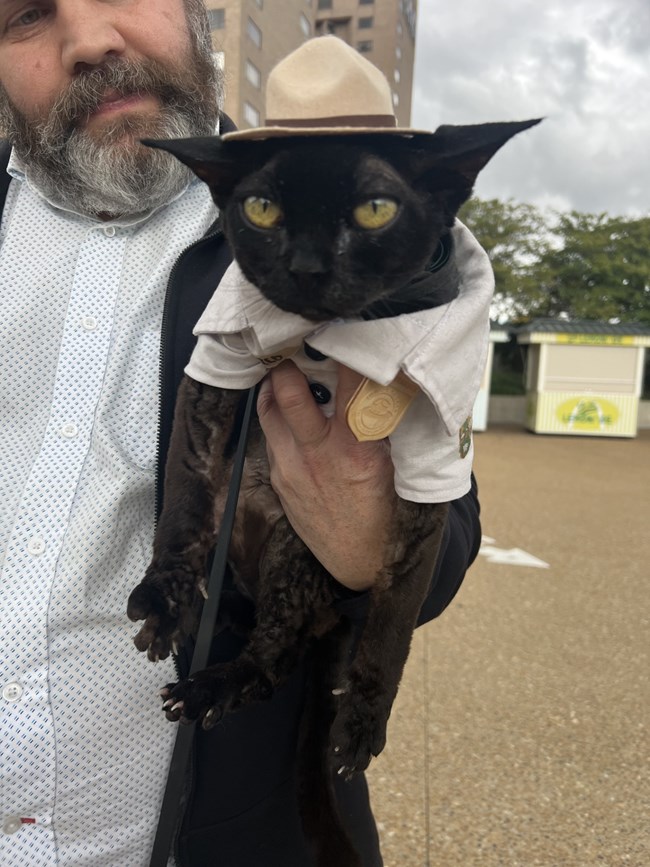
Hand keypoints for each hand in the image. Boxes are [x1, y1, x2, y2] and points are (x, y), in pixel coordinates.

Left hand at [257, 361, 396, 591]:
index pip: (348, 385)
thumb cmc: (386, 510)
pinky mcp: (281, 480)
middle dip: (289, 365)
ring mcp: (293, 468)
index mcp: (356, 448)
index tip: (341, 332)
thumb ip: (381, 426)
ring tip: (281, 371)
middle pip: (290, 395)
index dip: (343, 355)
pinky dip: (275, 418)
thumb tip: (382, 386)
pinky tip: (283, 409)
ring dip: (273, 389)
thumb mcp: (394, 465)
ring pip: (269, 413)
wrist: (362, 560)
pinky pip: (271, 438)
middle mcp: (319, 454)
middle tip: (293, 346)